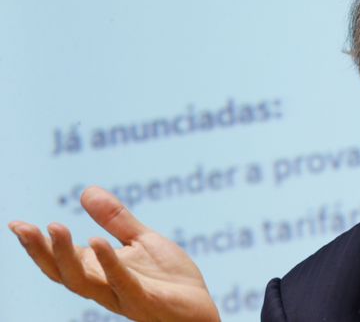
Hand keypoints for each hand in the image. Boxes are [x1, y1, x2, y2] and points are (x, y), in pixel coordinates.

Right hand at [8, 186, 219, 321]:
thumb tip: (86, 190)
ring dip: (66, 256)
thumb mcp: (142, 240)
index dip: (37, 245)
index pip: (61, 260)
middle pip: (63, 273)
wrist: (200, 311)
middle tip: (24, 228)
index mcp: (100, 271)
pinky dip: (108, 264)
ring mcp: (123, 295)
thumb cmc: (169, 280)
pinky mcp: (145, 300)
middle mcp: (104, 286)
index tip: (15, 224)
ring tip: (55, 228)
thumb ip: (116, 220)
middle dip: (41, 252)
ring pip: (84, 281)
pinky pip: (122, 283)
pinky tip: (98, 242)